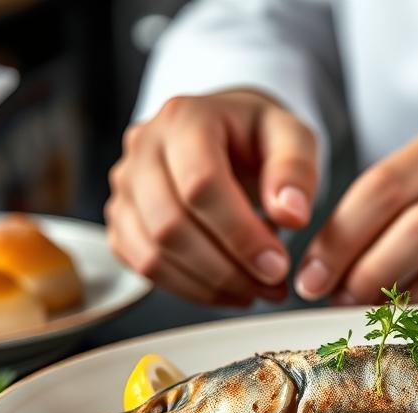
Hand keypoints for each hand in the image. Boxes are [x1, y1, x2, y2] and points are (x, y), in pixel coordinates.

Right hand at [106, 90, 317, 305]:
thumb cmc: (256, 136)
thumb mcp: (292, 137)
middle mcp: (144, 147)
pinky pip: (144, 267)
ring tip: (256, 289)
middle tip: (272, 284)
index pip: (200, 184)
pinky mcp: (122, 219)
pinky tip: (228, 288)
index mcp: (185, 117)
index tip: (277, 264)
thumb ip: (296, 170)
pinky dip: (189, 288)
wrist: (226, 134)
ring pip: (153, 253)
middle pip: (170, 225)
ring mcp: (126, 185)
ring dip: (209, 285)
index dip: (240, 233)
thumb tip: (291, 215)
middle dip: (226, 268)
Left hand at [294, 119, 417, 307]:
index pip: (380, 181)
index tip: (308, 277)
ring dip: (383, 275)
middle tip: (323, 296)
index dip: (337, 232)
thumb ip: (378, 230)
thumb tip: (314, 272)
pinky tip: (406, 318)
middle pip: (402, 199)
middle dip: (352, 253)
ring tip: (359, 308)